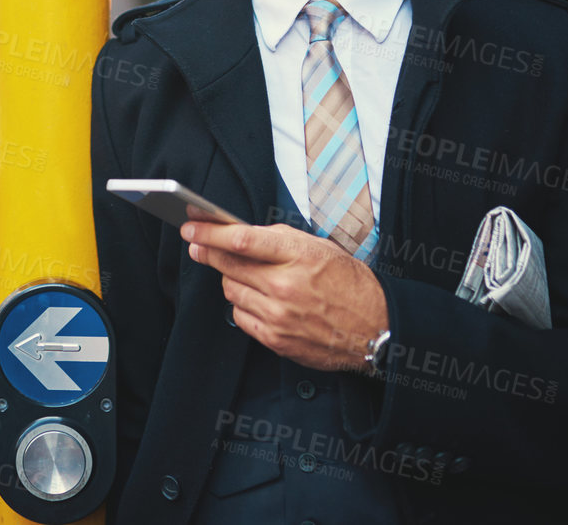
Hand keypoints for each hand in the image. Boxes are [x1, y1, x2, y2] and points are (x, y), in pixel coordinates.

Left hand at [182, 218, 388, 372]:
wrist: (375, 327)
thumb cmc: (350, 284)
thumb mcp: (320, 247)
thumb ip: (280, 239)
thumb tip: (242, 232)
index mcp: (298, 257)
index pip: (242, 240)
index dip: (210, 233)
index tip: (191, 228)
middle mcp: (285, 286)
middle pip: (228, 265)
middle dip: (208, 252)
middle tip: (197, 246)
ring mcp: (279, 316)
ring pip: (230, 290)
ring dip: (231, 280)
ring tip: (247, 276)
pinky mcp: (276, 340)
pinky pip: (240, 317)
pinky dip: (242, 305)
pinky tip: (257, 300)